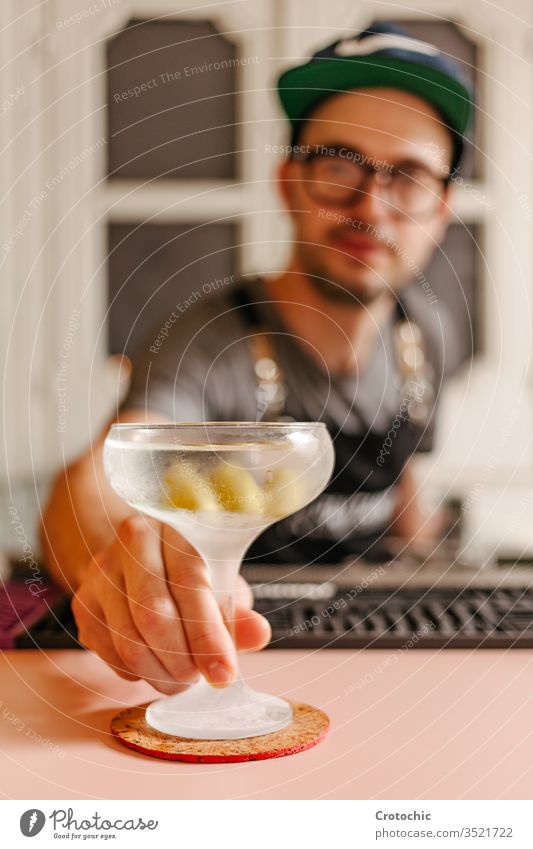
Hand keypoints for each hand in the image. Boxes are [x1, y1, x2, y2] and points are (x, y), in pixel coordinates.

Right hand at [72, 515, 270, 693]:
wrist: (137, 557)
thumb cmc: (187, 571)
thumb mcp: (219, 582)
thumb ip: (238, 612)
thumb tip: (258, 634)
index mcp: (175, 528)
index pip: (190, 584)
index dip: (209, 635)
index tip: (225, 674)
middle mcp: (133, 543)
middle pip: (153, 615)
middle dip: (182, 660)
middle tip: (200, 679)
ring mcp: (102, 574)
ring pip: (129, 642)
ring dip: (161, 673)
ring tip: (182, 678)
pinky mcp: (84, 605)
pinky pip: (110, 655)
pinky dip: (138, 673)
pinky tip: (155, 666)